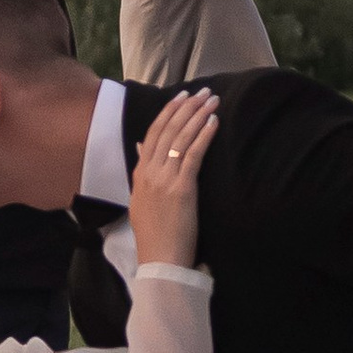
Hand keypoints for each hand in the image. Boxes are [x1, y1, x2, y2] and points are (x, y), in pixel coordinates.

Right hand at [127, 87, 217, 266]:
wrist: (160, 261)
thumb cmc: (155, 236)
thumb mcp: (141, 200)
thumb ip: (141, 171)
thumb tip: (140, 147)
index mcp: (139, 175)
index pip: (152, 134)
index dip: (167, 113)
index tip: (180, 97)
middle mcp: (149, 173)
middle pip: (167, 130)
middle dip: (185, 107)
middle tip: (201, 91)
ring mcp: (164, 180)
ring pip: (180, 138)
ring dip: (197, 116)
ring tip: (211, 100)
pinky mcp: (181, 189)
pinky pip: (193, 155)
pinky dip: (203, 136)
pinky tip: (213, 123)